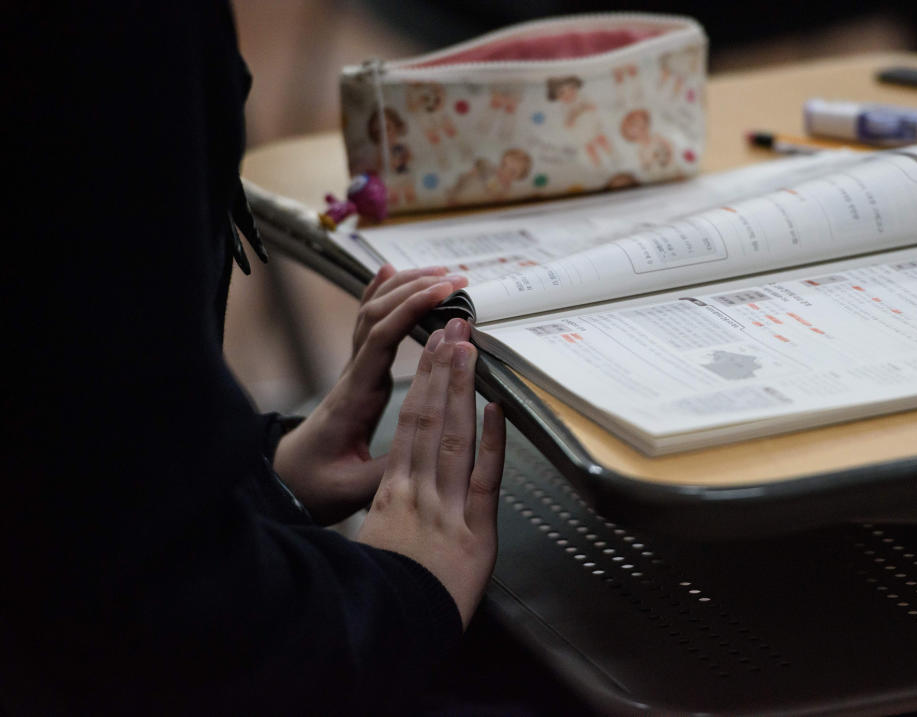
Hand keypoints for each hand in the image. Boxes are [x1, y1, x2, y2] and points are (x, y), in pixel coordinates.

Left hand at [273, 265, 466, 524]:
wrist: (286, 483)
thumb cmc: (316, 485)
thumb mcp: (353, 490)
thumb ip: (389, 470)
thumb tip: (430, 449)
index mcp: (355, 396)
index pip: (382, 338)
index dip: (413, 310)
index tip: (445, 294)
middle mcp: (353, 375)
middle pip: (378, 315)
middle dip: (417, 290)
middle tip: (457, 282)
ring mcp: (354, 371)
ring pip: (373, 314)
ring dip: (405, 289)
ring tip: (440, 275)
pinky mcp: (359, 375)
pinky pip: (368, 325)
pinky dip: (379, 294)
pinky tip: (389, 274)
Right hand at [356, 320, 505, 628]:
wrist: (395, 630)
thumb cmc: (386, 590)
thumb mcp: (379, 540)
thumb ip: (393, 505)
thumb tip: (400, 481)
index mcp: (393, 493)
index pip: (410, 424)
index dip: (424, 382)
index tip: (433, 349)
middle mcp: (418, 492)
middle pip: (430, 418)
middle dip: (444, 369)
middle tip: (455, 327)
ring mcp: (447, 509)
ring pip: (454, 437)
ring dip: (463, 390)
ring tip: (470, 350)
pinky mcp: (476, 533)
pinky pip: (486, 478)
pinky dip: (493, 441)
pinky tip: (496, 409)